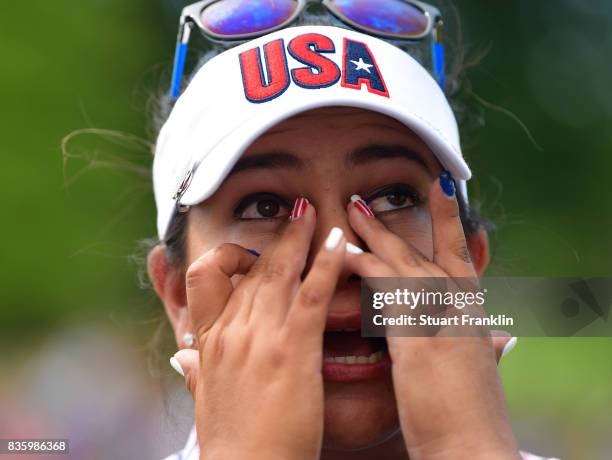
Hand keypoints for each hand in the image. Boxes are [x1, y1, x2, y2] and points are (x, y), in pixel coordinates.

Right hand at [173, 202, 346, 459]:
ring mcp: (260, 337)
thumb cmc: (231, 440)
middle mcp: (231, 330)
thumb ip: (193, 370)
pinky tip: (341, 243)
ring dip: (298, 236)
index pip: (206, 278)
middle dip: (276, 236)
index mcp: (209, 341)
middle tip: (296, 211)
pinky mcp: (293, 349)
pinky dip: (327, 263)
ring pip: (278, 271)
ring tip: (313, 211)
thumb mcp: (205, 399)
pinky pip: (311, 294)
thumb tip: (180, 356)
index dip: (228, 257)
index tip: (251, 254)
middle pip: (250, 267)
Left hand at [344, 174, 520, 459]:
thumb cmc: (472, 416)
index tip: (442, 187)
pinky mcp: (417, 335)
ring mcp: (440, 318)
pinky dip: (364, 267)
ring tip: (351, 211)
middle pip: (424, 251)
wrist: (473, 448)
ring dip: (374, 234)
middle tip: (365, 200)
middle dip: (392, 224)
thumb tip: (500, 341)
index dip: (450, 221)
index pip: (461, 256)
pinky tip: (343, 254)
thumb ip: (486, 348)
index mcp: (472, 315)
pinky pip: (385, 290)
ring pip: (402, 262)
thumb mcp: (481, 373)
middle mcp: (459, 309)